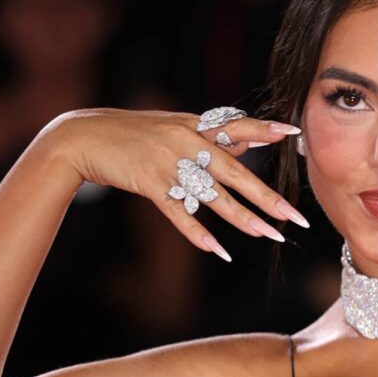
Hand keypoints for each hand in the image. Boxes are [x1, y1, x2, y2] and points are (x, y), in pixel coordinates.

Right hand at [39, 108, 306, 259]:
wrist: (82, 137)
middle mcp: (186, 143)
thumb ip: (212, 135)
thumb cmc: (134, 133)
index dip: (265, 129)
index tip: (295, 131)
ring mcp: (168, 164)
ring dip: (242, 218)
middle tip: (294, 215)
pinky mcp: (149, 184)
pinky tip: (218, 250)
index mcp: (195, 126)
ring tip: (268, 234)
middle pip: (235, 173)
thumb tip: (250, 142)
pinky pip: (179, 214)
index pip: (237, 126)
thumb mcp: (175, 126)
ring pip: (213, 197)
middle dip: (267, 196)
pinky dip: (197, 233)